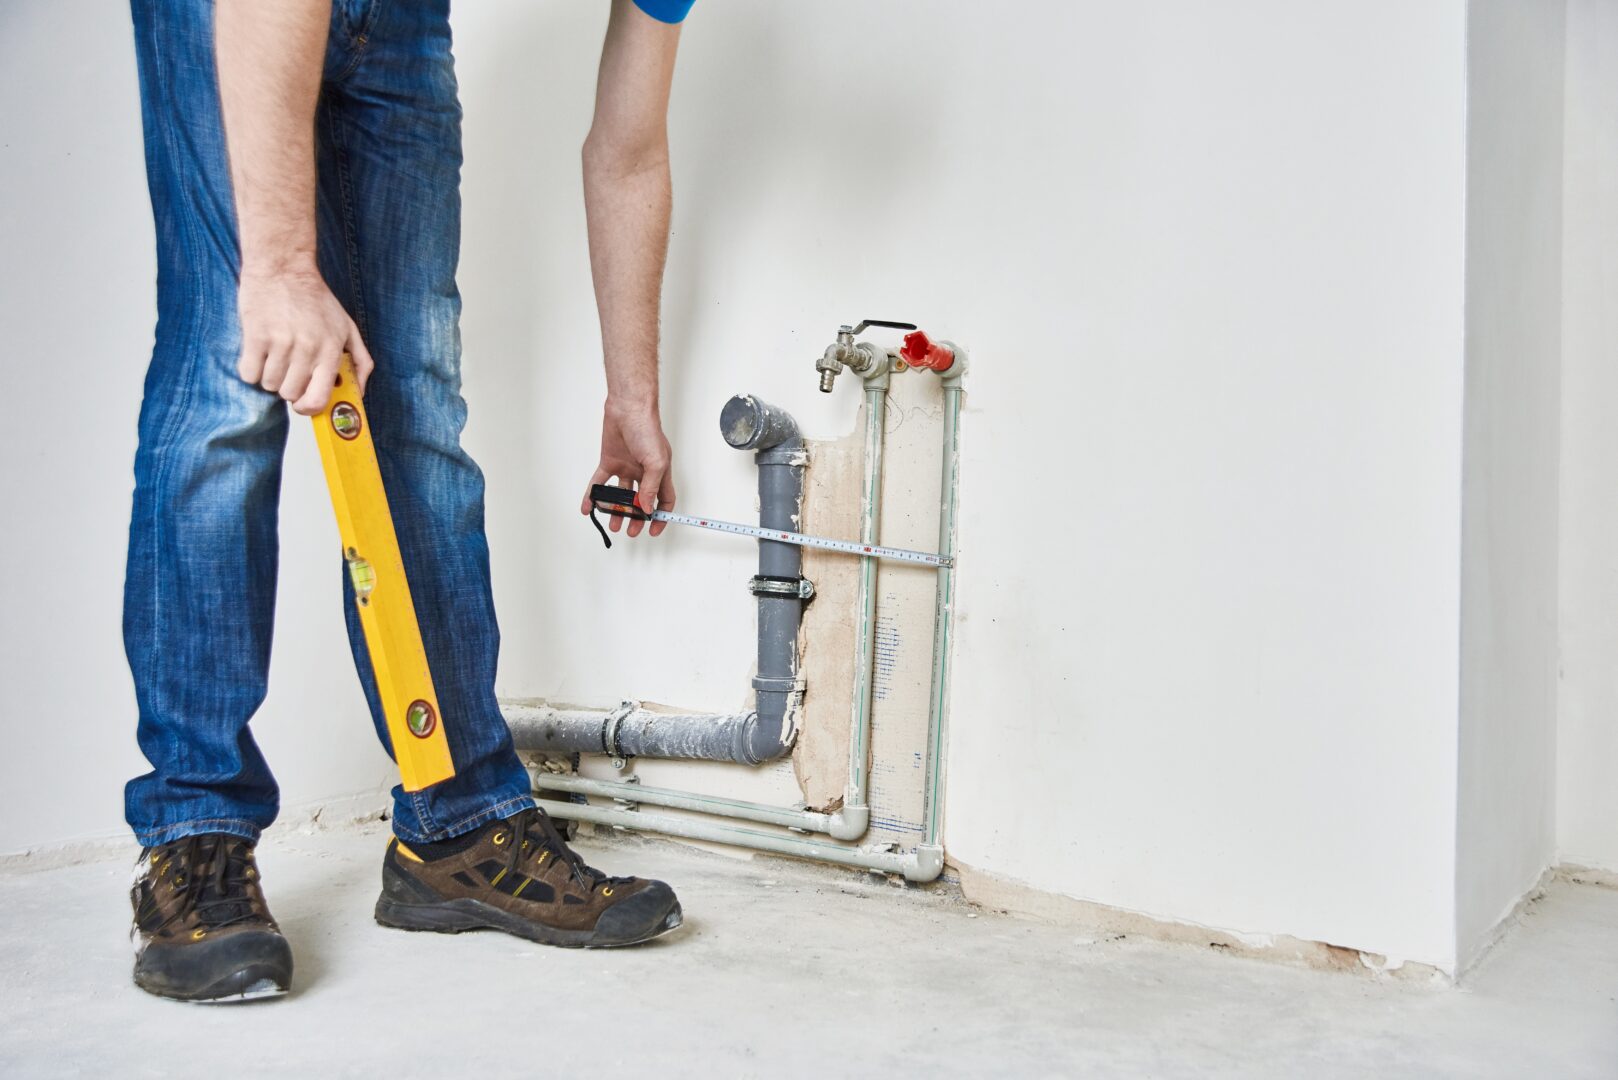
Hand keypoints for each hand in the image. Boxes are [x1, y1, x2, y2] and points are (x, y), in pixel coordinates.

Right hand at [236, 266, 374, 415]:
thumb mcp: (347, 327)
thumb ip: (360, 361)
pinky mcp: (256, 336)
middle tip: (288, 367)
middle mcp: (307, 348)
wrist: (283, 267)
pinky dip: (250, 369)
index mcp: (331, 350)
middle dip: (287, 386)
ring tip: (275, 354)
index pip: (319, 398)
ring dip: (269, 375)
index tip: (302, 404)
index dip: (308, 408)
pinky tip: (258, 352)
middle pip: (289, 394)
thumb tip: (360, 392)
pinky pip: (248, 374)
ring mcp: (281, 343)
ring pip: (268, 385)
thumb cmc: (315, 299)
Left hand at [581, 399, 675, 538]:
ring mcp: (626, 468)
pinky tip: (588, 507)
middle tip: (630, 530)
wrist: (627, 410)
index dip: (660, 516)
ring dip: (616, 510)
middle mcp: (643, 472)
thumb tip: (646, 508)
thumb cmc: (647, 430)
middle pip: (641, 501)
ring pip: (620, 495)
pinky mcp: (609, 462)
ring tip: (612, 523)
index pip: (663, 500)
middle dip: (636, 517)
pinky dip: (593, 495)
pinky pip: (599, 483)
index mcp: (660, 473)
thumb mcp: (656, 461)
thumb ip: (651, 487)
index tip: (653, 529)